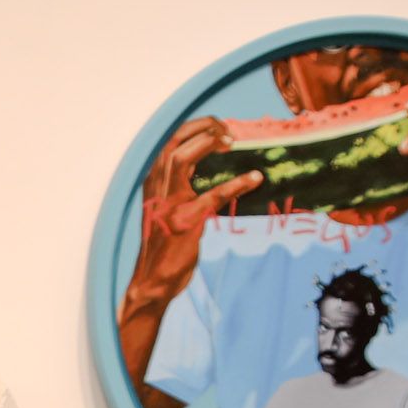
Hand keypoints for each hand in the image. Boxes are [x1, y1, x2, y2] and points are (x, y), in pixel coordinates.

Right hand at [130, 116, 264, 307]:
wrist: (152, 279)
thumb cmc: (163, 245)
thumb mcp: (163, 209)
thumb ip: (175, 188)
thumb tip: (203, 169)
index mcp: (152, 183)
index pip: (169, 142)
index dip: (194, 128)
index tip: (218, 127)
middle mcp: (156, 189)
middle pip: (173, 142)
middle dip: (202, 127)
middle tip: (228, 129)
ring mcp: (169, 205)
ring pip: (181, 159)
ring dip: (207, 143)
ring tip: (232, 140)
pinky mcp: (186, 223)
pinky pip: (213, 196)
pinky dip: (236, 185)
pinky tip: (255, 179)